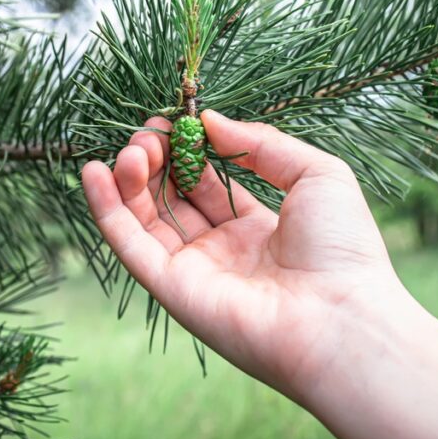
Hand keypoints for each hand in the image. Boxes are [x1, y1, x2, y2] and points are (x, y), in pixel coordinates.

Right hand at [81, 110, 402, 401]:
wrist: (343, 317)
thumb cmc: (343, 248)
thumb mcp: (316, 174)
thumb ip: (261, 144)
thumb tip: (209, 121)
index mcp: (257, 230)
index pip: (206, 184)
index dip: (188, 152)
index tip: (175, 121)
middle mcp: (222, 252)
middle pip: (171, 199)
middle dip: (156, 162)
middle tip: (149, 133)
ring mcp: (195, 272)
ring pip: (146, 219)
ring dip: (130, 180)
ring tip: (130, 149)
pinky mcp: (172, 290)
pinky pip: (129, 246)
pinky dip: (107, 210)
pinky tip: (94, 173)